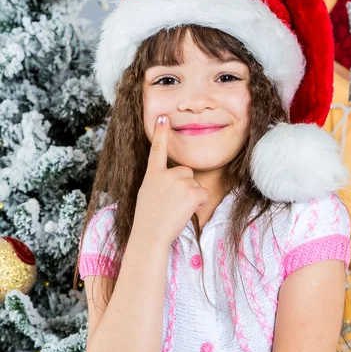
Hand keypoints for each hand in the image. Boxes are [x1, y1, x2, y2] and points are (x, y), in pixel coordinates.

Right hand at [134, 115, 209, 244]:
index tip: (163, 118)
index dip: (161, 133)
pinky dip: (198, 203)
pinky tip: (186, 211)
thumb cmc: (148, 218)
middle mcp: (167, 173)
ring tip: (176, 209)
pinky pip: (203, 193)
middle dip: (184, 185)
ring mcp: (180, 181)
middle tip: (171, 203)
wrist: (150, 234)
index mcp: (152, 173)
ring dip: (191, 196)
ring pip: (195, 184)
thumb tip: (172, 179)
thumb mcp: (147, 192)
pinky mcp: (192, 191)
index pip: (157, 149)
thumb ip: (159, 181)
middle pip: (186, 172)